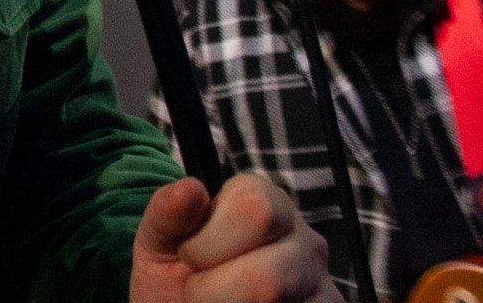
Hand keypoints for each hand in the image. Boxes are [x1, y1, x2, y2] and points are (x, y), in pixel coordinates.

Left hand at [131, 175, 337, 302]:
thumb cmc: (175, 276)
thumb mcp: (158, 243)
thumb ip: (168, 213)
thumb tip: (191, 189)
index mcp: (265, 203)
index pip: (255, 210)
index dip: (208, 243)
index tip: (189, 257)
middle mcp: (307, 242)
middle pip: (268, 278)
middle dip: (214, 293)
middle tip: (198, 293)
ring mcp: (324, 289)